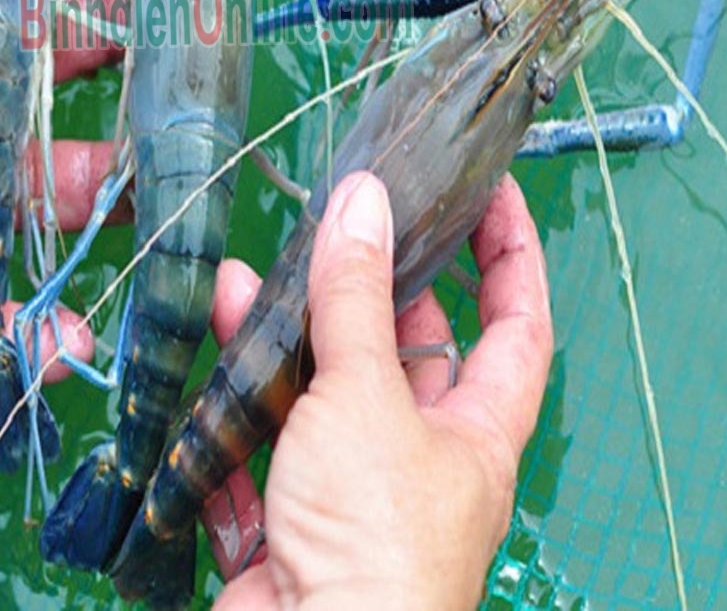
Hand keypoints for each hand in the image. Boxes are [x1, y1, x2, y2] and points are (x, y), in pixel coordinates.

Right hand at [205, 171, 552, 609]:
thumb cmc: (373, 537)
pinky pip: (263, 441)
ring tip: (239, 279)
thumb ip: (356, 298)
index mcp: (476, 431)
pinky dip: (234, 400)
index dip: (511, 251)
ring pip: (320, 390)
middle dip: (364, 287)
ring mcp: (350, 488)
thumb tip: (364, 199)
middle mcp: (420, 456)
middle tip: (331, 225)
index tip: (490, 189)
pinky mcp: (287, 518)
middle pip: (403, 349)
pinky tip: (209, 350)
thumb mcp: (367, 397)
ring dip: (280, 336)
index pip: (517, 321)